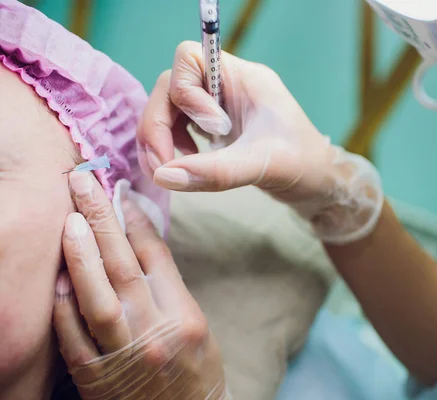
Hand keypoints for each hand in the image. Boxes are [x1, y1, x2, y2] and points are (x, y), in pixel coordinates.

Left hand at [53, 171, 228, 398]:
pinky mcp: (97, 380)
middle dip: (101, 220)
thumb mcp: (197, 326)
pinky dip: (63, 307)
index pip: (156, 257)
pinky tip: (56, 279)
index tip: (119, 193)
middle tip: (84, 183)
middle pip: (123, 266)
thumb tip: (137, 243)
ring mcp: (124, 356)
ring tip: (69, 219)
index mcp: (184, 317)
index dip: (136, 220)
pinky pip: (74, 339)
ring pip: (97, 298)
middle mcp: (155, 333)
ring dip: (80, 255)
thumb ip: (168, 287)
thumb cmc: (196, 372)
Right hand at [137, 41, 383, 244]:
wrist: (319, 182)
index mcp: (243, 78)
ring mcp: (218, 106)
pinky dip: (171, 147)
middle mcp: (227, 86)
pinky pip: (177, 126)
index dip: (186, 94)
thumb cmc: (302, 166)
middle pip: (170, 86)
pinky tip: (185, 167)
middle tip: (163, 166)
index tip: (213, 131)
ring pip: (168, 108)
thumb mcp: (261, 166)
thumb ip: (215, 171)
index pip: (189, 58)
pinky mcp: (215, 126)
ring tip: (170, 170)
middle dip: (158, 124)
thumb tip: (163, 176)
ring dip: (159, 138)